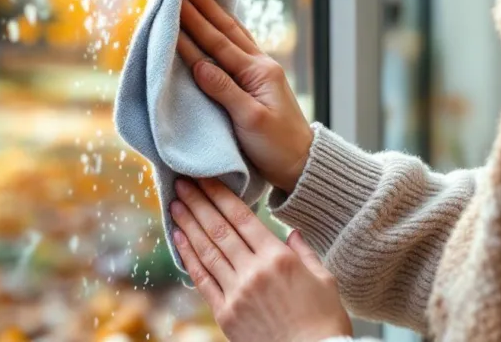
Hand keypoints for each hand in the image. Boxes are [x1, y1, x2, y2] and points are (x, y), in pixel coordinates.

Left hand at [171, 178, 351, 341]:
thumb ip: (305, 252)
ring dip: (188, 225)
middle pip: (219, 229)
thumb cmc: (325, 321)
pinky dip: (189, 257)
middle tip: (182, 183)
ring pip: (207, 251)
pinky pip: (202, 280)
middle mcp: (254, 271)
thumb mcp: (324, 279)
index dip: (219, 195)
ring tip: (176, 205)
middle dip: (198, 203)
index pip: (241, 217)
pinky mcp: (226, 314)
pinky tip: (179, 239)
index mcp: (279, 258)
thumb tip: (292, 232)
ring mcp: (237, 293)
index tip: (205, 179)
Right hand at [177, 0, 312, 192]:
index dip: (194, 24)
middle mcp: (260, 67)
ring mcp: (260, 74)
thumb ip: (224, 91)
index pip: (218, 44)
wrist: (302, 164)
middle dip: (203, 7)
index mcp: (258, 73)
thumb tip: (198, 64)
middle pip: (225, 31)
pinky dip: (223, 33)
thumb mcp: (250, 121)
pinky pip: (236, 50)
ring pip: (232, 36)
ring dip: (213, 15)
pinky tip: (218, 24)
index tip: (174, 2)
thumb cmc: (277, 147)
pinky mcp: (257, 84)